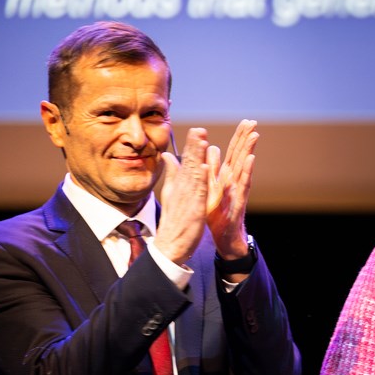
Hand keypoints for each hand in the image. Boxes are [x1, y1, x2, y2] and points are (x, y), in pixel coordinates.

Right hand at [154, 128, 217, 265]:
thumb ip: (172, 174)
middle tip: (199, 128)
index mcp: (180, 185)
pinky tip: (205, 168)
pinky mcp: (194, 210)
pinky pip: (198, 193)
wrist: (170, 245)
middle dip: (194, 145)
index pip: (186, 161)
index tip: (197, 130)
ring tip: (202, 141)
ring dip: (198, 157)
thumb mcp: (171, 193)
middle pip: (189, 164)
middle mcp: (183, 189)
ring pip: (194, 174)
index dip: (192, 145)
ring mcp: (188, 199)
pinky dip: (201, 180)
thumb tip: (168, 155)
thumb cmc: (174, 220)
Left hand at [207, 119, 258, 259]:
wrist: (224, 237)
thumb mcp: (210, 187)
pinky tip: (251, 159)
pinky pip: (243, 184)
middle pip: (241, 156)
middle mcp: (235, 181)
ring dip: (249, 150)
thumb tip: (209, 148)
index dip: (239, 137)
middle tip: (253, 122)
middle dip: (246, 139)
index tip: (245, 122)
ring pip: (244, 167)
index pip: (233, 152)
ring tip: (254, 134)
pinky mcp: (239, 201)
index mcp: (226, 176)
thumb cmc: (218, 214)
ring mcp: (238, 191)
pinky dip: (247, 171)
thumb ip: (210, 168)